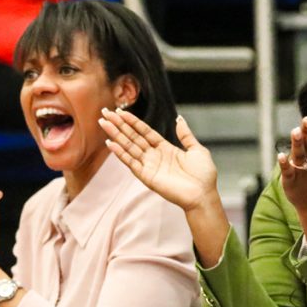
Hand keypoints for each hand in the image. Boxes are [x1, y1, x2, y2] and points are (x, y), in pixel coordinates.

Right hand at [101, 110, 219, 213]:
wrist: (203, 194)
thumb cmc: (203, 175)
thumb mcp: (197, 150)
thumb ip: (185, 135)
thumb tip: (179, 119)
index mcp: (165, 148)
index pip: (145, 132)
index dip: (133, 122)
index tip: (121, 111)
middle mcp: (154, 156)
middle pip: (133, 137)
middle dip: (119, 125)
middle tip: (105, 113)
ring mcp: (149, 166)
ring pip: (129, 147)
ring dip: (116, 135)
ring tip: (103, 123)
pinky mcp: (146, 176)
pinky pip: (131, 163)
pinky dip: (120, 153)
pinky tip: (110, 144)